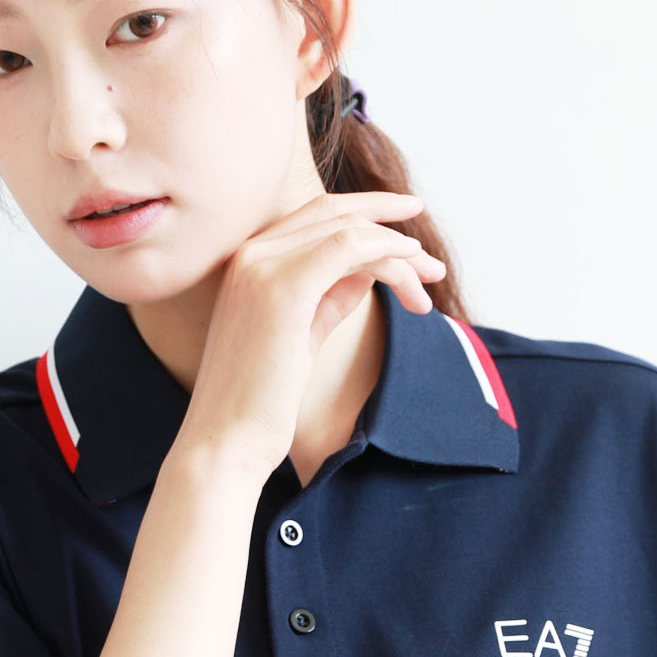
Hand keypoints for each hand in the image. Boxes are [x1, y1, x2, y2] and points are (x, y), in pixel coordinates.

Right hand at [177, 191, 446, 479]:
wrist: (224, 444)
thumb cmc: (258, 405)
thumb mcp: (299, 339)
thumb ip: (327, 298)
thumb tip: (366, 271)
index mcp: (246, 263)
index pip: (314, 217)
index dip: (367, 216)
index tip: (407, 240)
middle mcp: (249, 254)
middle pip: (333, 212)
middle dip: (390, 223)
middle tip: (431, 259)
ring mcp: (261, 266)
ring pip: (348, 230)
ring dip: (399, 251)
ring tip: (430, 284)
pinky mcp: (282, 288)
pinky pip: (349, 247)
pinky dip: (387, 253)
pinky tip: (412, 274)